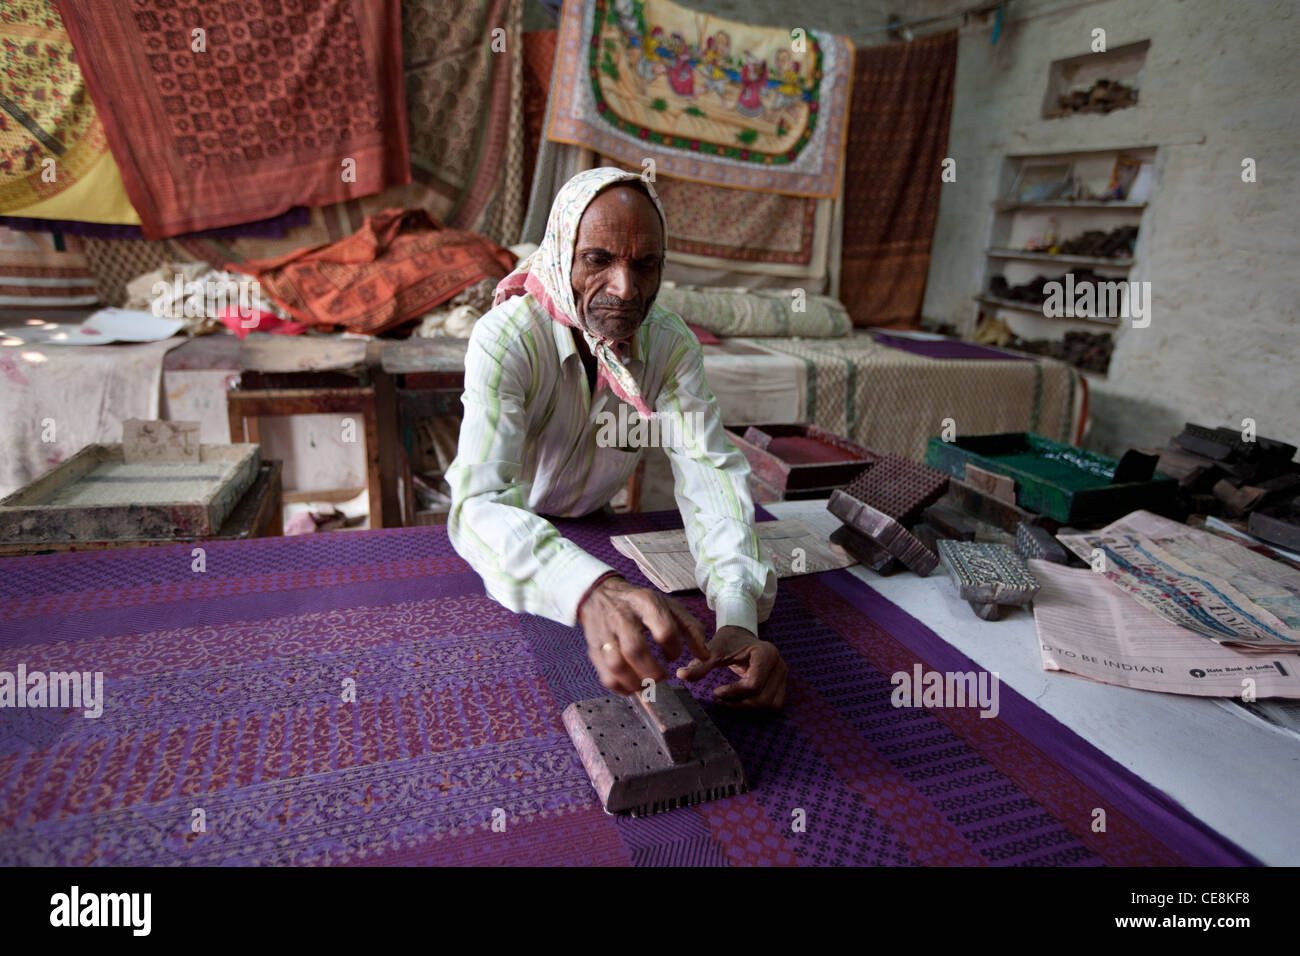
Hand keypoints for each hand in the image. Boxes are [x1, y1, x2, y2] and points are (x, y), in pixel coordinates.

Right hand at [578, 575, 708, 694]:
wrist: (598, 594)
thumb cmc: (639, 603)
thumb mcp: (667, 606)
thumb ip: (690, 628)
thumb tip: (705, 656)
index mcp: (645, 603)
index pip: (664, 631)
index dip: (674, 649)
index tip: (673, 655)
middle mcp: (622, 617)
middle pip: (635, 650)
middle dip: (653, 672)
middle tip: (661, 677)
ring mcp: (605, 634)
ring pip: (616, 665)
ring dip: (635, 682)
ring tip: (646, 684)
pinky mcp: (594, 649)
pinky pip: (605, 676)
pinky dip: (620, 687)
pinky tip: (632, 685)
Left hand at [676, 625, 786, 709]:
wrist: (741, 637)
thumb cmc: (729, 642)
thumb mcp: (714, 650)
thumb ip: (701, 664)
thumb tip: (681, 675)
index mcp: (766, 653)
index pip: (753, 684)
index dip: (733, 693)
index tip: (715, 692)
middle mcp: (779, 664)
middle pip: (763, 698)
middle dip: (740, 703)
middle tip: (720, 700)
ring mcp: (782, 675)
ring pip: (769, 704)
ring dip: (748, 707)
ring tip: (729, 701)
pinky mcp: (781, 684)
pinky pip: (773, 704)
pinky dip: (756, 707)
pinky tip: (740, 700)